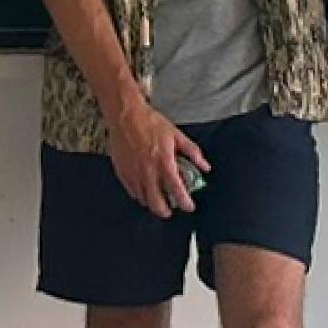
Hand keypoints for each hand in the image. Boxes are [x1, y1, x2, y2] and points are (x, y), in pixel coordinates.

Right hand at [103, 94, 207, 217]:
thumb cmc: (150, 123)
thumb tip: (205, 166)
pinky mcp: (122, 172)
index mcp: (164, 163)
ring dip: (152, 202)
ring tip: (157, 198)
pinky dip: (139, 194)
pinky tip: (144, 190)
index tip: (189, 207)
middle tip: (170, 209)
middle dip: (165, 211)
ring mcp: (133, 174)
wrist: (125, 115)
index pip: (177, 191)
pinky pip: (131, 191)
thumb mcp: (176, 135)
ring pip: (143, 200)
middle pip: (157, 203)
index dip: (185, 203)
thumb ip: (192, 152)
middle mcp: (148, 172)